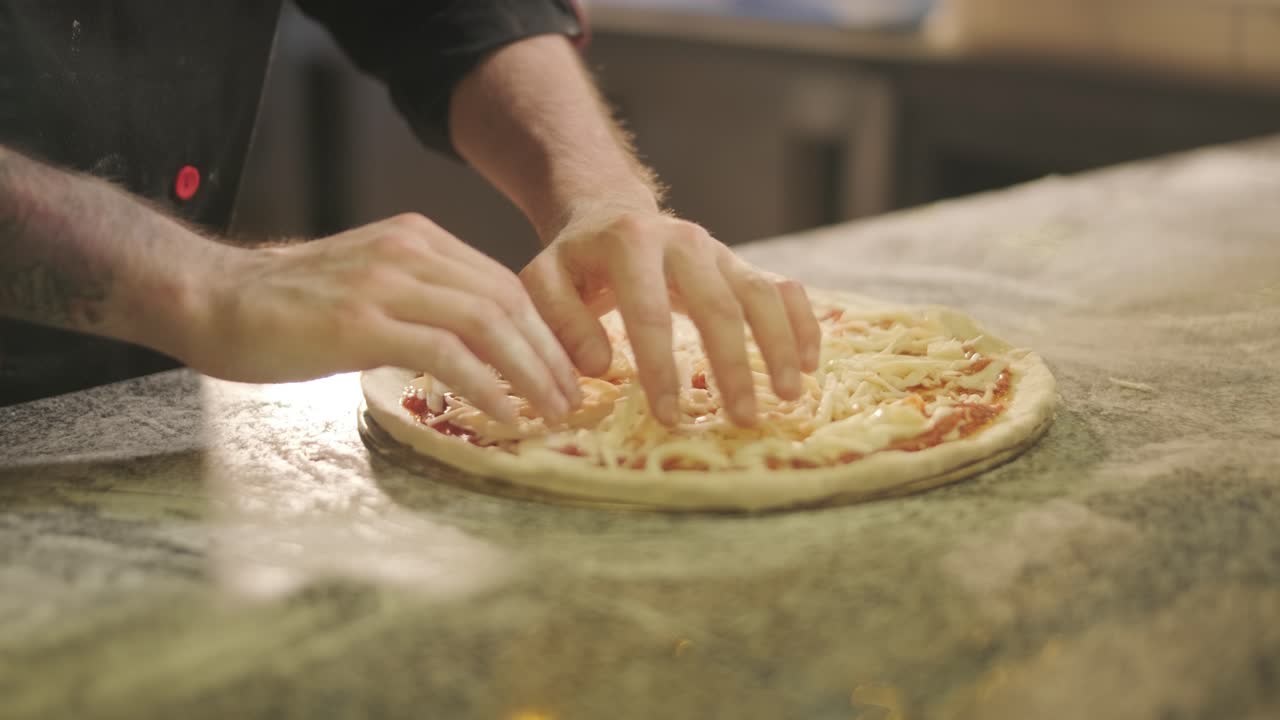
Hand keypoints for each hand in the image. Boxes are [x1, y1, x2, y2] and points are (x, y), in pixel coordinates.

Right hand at [185, 214, 579, 423]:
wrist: (210, 297)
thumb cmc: (287, 305)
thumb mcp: (369, 285)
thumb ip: (421, 301)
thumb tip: (475, 346)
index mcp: (417, 239)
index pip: (503, 283)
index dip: (543, 331)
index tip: (565, 370)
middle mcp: (409, 251)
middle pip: (506, 301)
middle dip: (549, 355)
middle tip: (572, 399)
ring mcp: (385, 282)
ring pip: (486, 322)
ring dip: (529, 372)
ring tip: (551, 412)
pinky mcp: (360, 321)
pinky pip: (444, 352)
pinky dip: (484, 385)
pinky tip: (502, 413)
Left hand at [521, 206, 821, 426]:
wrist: (609, 213)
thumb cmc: (576, 262)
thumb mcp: (545, 280)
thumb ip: (560, 320)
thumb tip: (599, 366)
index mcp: (630, 243)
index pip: (650, 312)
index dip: (660, 367)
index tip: (669, 417)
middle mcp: (684, 240)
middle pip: (719, 305)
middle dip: (734, 365)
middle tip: (742, 418)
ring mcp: (718, 250)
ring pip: (761, 293)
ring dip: (780, 345)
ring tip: (789, 396)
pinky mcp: (740, 263)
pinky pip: (783, 288)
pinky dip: (801, 323)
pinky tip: (811, 364)